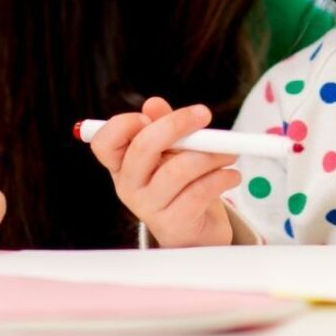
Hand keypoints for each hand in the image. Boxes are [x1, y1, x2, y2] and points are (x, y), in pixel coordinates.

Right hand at [88, 96, 238, 247]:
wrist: (195, 231)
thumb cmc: (180, 183)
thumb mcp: (170, 151)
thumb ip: (162, 125)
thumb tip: (153, 104)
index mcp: (122, 164)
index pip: (104, 143)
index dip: (123, 124)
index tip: (148, 117)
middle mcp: (129, 186)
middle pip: (142, 148)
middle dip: (176, 124)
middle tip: (204, 114)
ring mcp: (149, 207)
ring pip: (177, 170)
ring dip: (210, 155)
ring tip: (229, 153)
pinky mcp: (174, 223)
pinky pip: (199, 192)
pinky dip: (221, 178)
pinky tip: (231, 175)